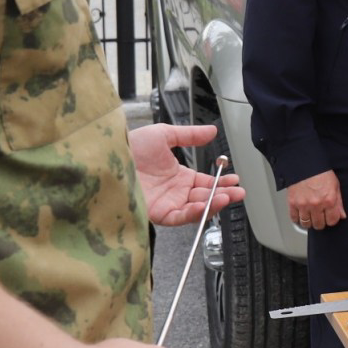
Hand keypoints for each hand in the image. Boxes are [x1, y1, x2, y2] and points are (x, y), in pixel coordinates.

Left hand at [129, 123, 245, 226]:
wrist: (109, 156)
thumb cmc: (130, 146)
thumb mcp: (164, 135)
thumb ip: (190, 135)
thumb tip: (212, 131)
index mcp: (177, 176)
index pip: (205, 183)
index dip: (221, 182)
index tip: (234, 179)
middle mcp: (174, 192)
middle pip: (205, 197)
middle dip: (224, 195)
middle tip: (238, 192)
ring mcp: (166, 203)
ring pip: (196, 209)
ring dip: (214, 204)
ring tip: (227, 197)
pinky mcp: (157, 212)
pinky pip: (180, 217)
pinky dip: (195, 212)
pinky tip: (206, 204)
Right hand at [288, 170, 345, 230]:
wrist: (304, 164)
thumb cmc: (320, 172)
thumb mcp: (335, 185)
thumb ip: (339, 203)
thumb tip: (342, 215)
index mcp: (329, 200)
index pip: (332, 221)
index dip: (331, 220)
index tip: (329, 217)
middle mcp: (316, 204)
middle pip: (319, 224)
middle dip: (320, 222)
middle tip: (319, 217)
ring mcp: (304, 204)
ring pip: (306, 224)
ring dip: (309, 222)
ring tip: (310, 216)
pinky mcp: (292, 203)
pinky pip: (294, 218)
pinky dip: (297, 219)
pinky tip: (300, 215)